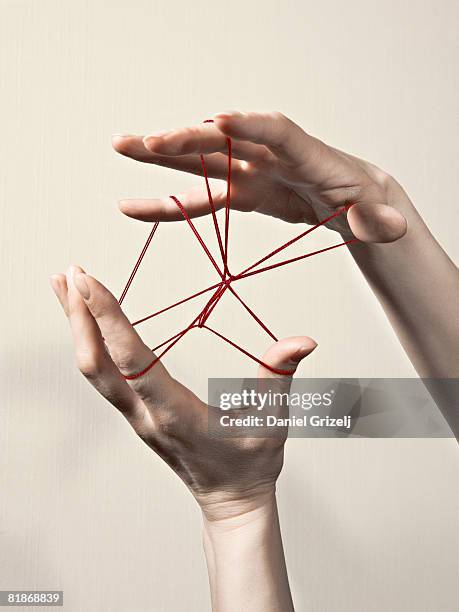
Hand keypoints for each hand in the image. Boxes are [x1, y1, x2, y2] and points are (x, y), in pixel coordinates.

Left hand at [50, 266, 316, 519]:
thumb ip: (280, 377)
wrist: (230, 501)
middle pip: (97, 364)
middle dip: (80, 317)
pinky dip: (88, 342)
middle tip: (71, 273)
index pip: (133, 361)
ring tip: (64, 285)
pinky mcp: (136, 413)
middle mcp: (146, 415)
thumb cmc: (249, 464)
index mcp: (176, 414)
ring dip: (76, 326)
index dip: (109, 320)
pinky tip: (85, 322)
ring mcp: (136, 416)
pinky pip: (102, 375)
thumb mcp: (271, 420)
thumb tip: (303, 341)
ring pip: (92, 369)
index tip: (89, 283)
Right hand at [113, 110, 407, 242]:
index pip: (276, 131)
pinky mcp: (241, 191)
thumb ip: (379, 219)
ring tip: (123, 146)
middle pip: (225, 140)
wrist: (349, 199)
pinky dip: (168, 203)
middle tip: (150, 140)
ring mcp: (250, 171)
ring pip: (201, 161)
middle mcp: (269, 155)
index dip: (247, 125)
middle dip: (189, 139)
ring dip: (161, 156)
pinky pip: (199, 197)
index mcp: (305, 153)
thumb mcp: (377, 212)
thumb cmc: (363, 199)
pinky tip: (135, 206)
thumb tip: (391, 227)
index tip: (217, 119)